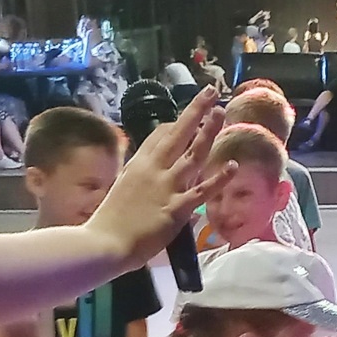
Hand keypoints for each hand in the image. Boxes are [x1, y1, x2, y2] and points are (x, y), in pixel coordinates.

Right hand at [89, 86, 223, 264]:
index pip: (159, 136)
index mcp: (138, 165)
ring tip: (220, 113)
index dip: (175, 125)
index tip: (188, 118)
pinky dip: (218, 179)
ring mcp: (166, 187)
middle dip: (194, 111)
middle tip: (210, 92)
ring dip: (208, 132)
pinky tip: (232, 166)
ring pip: (192, 154)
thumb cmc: (108, 222)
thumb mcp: (121, 190)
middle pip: (177, 134)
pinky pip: (201, 191)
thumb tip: (152, 180)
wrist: (104, 243)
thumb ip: (139, 182)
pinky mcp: (176, 208)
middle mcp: (153, 170)